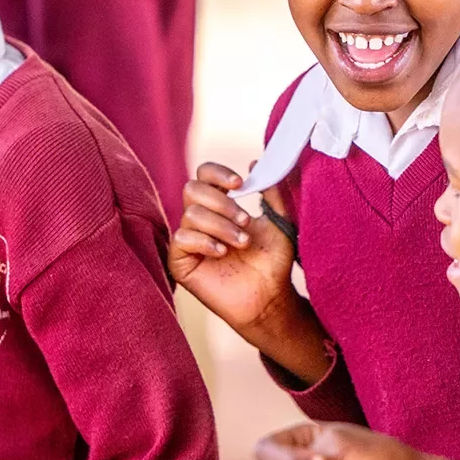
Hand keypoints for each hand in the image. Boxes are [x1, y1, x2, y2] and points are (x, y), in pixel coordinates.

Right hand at [170, 163, 332, 381]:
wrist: (270, 297)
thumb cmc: (273, 262)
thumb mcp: (278, 221)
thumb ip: (270, 192)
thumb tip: (255, 162)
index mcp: (219, 205)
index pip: (204, 175)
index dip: (218, 173)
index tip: (240, 183)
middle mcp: (200, 219)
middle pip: (192, 189)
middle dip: (221, 202)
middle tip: (245, 220)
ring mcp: (189, 240)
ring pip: (191, 214)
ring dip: (221, 226)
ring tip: (242, 243)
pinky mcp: (180, 262)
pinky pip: (181, 240)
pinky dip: (204, 242)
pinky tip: (222, 253)